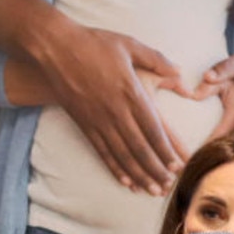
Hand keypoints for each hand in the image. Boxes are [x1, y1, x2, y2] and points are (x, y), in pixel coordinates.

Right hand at [22, 18, 189, 194]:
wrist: (55, 49)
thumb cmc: (94, 43)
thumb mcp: (129, 44)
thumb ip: (156, 59)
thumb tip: (178, 71)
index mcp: (131, 91)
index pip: (153, 128)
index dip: (166, 150)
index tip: (178, 165)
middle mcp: (115, 110)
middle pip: (139, 147)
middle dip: (155, 169)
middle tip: (169, 185)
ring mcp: (98, 120)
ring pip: (121, 154)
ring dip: (138, 174)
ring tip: (151, 189)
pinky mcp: (84, 124)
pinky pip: (101, 151)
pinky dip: (114, 168)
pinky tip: (125, 181)